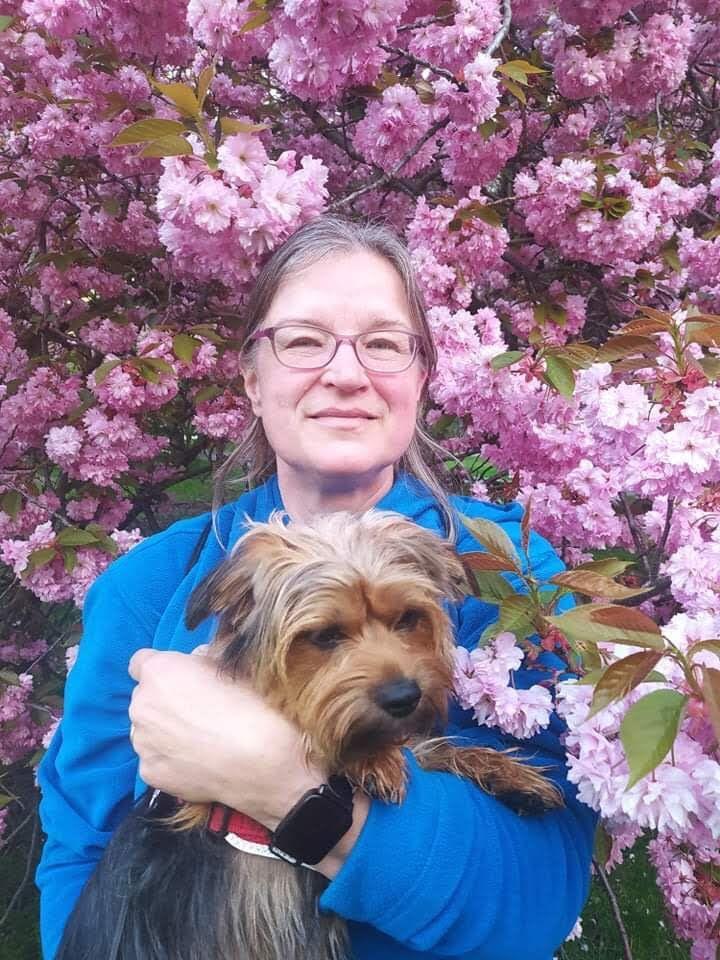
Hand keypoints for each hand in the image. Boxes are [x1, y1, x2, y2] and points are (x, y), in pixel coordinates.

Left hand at [127, 648, 324, 828]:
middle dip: (165, 699)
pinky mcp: (149, 773)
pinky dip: (171, 758)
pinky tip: (199, 761)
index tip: (183, 678)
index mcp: (159, 671)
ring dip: (165, 730)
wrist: (261, 761)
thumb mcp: (233, 664)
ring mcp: (142, 742)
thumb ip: (205, 657)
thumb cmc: (251, 704)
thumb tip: (198, 660)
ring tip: (201, 739)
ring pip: (148, 729)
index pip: (140, 662)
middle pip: (145, 697)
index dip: (163, 668)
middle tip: (199, 710)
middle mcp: (141, 705)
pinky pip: (155, 758)